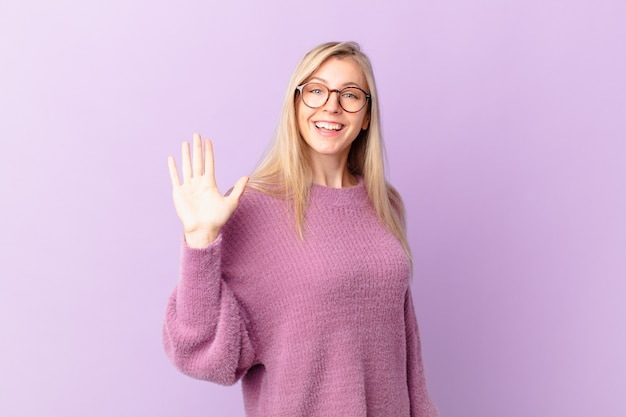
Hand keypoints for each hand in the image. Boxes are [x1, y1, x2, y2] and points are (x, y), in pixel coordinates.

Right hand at [168, 133, 247, 247]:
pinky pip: (175, 178)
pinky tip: (172, 158)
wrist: (203, 230)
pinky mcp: (179, 193)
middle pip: (197, 161)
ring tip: (186, 142)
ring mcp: (188, 187)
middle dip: (197, 148)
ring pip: (187, 166)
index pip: (209, 164)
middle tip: (197, 134)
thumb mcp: (231, 202)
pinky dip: (173, 168)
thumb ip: (239, 189)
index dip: (208, 152)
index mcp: (209, 184)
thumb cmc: (217, 219)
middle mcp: (198, 183)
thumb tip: (248, 177)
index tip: (208, 140)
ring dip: (186, 154)